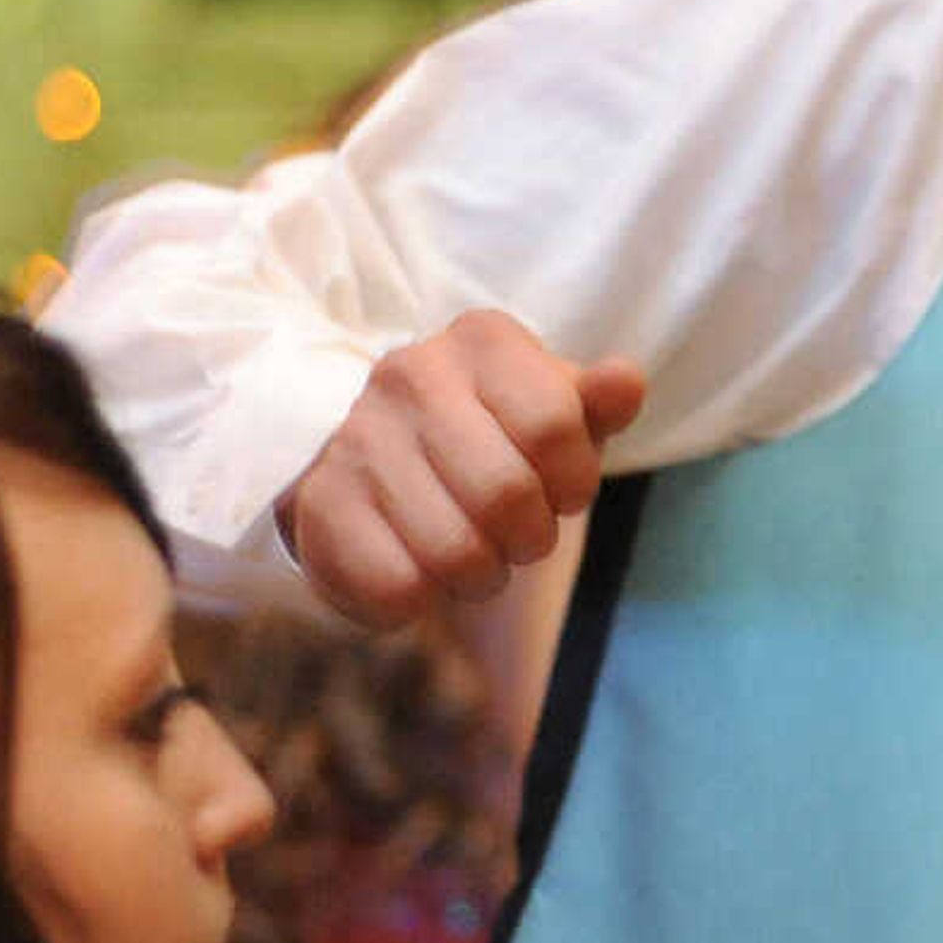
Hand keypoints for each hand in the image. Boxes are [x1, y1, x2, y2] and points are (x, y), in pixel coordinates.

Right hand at [280, 310, 645, 625]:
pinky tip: (417, 567)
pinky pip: (397, 587)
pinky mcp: (316, 502)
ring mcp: (356, 437)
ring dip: (480, 575)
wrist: (369, 460)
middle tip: (517, 536)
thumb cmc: (491, 438)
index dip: (573, 481)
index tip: (560, 490)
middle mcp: (411, 374)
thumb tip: (625, 381)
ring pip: (455, 552)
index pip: (555, 424)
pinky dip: (421, 600)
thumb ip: (595, 404)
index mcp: (483, 342)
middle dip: (530, 538)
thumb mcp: (554, 414)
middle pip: (507, 495)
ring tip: (470, 553)